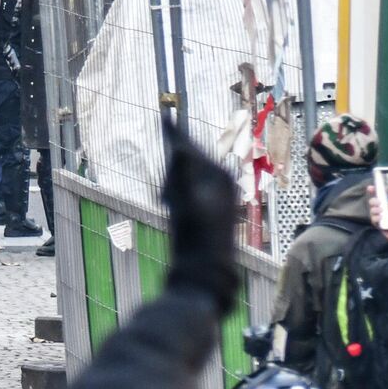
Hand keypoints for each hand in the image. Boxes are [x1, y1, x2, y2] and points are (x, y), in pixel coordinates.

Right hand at [160, 119, 239, 310]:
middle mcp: (223, 185)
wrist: (205, 272)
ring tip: (164, 180)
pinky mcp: (211, 212)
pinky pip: (191, 190)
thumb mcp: (185, 204)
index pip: (192, 148)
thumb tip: (181, 150)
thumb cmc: (196, 239)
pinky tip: (168, 196)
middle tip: (164, 132)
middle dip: (175, 155)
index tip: (165, 115)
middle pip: (192, 160)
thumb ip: (182, 175)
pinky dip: (176, 189)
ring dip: (174, 175)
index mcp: (219, 178)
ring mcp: (218, 199)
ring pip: (190, 176)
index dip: (176, 133)